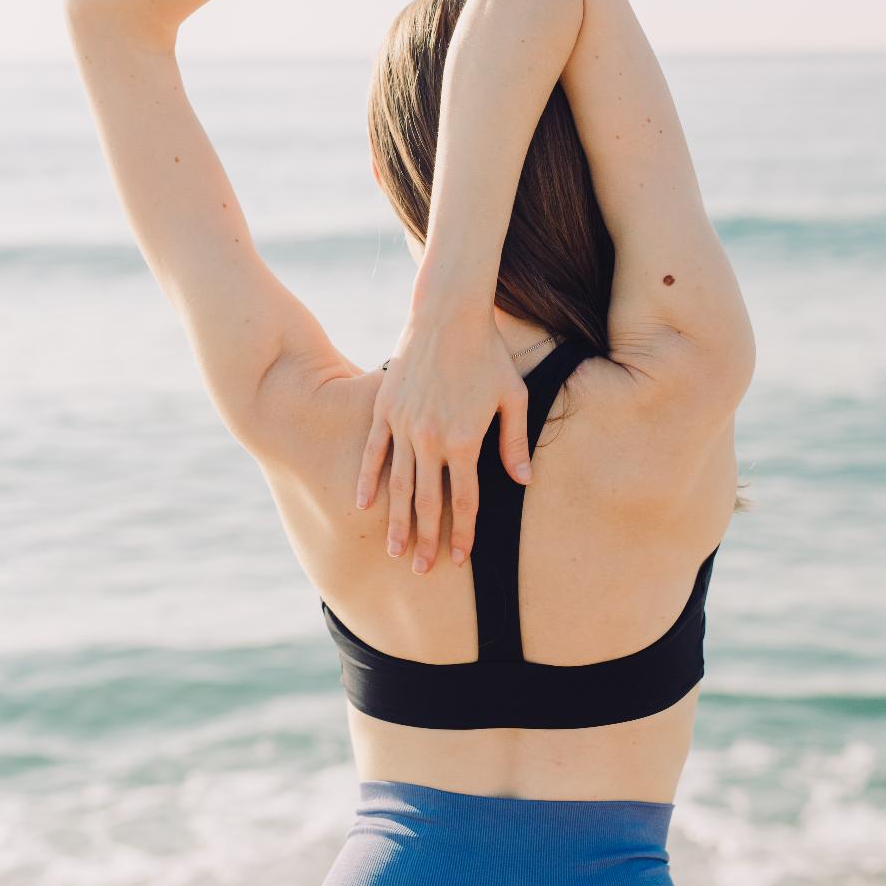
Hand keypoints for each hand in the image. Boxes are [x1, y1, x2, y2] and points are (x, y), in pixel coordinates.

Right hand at [355, 307, 531, 573]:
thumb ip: (514, 442)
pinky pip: (373, 453)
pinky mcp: (385, 410)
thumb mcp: (513, 398)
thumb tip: (523, 482)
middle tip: (423, 570)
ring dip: (397, 521)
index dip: (464, 533)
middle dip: (427, 540)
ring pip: (399, 485)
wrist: (449, 314)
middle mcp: (430, 439)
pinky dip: (367, 480)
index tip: (461, 558)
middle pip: (429, 503)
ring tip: (395, 551)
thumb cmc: (488, 355)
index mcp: (465, 440)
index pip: (465, 500)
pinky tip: (363, 504)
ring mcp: (403, 426)